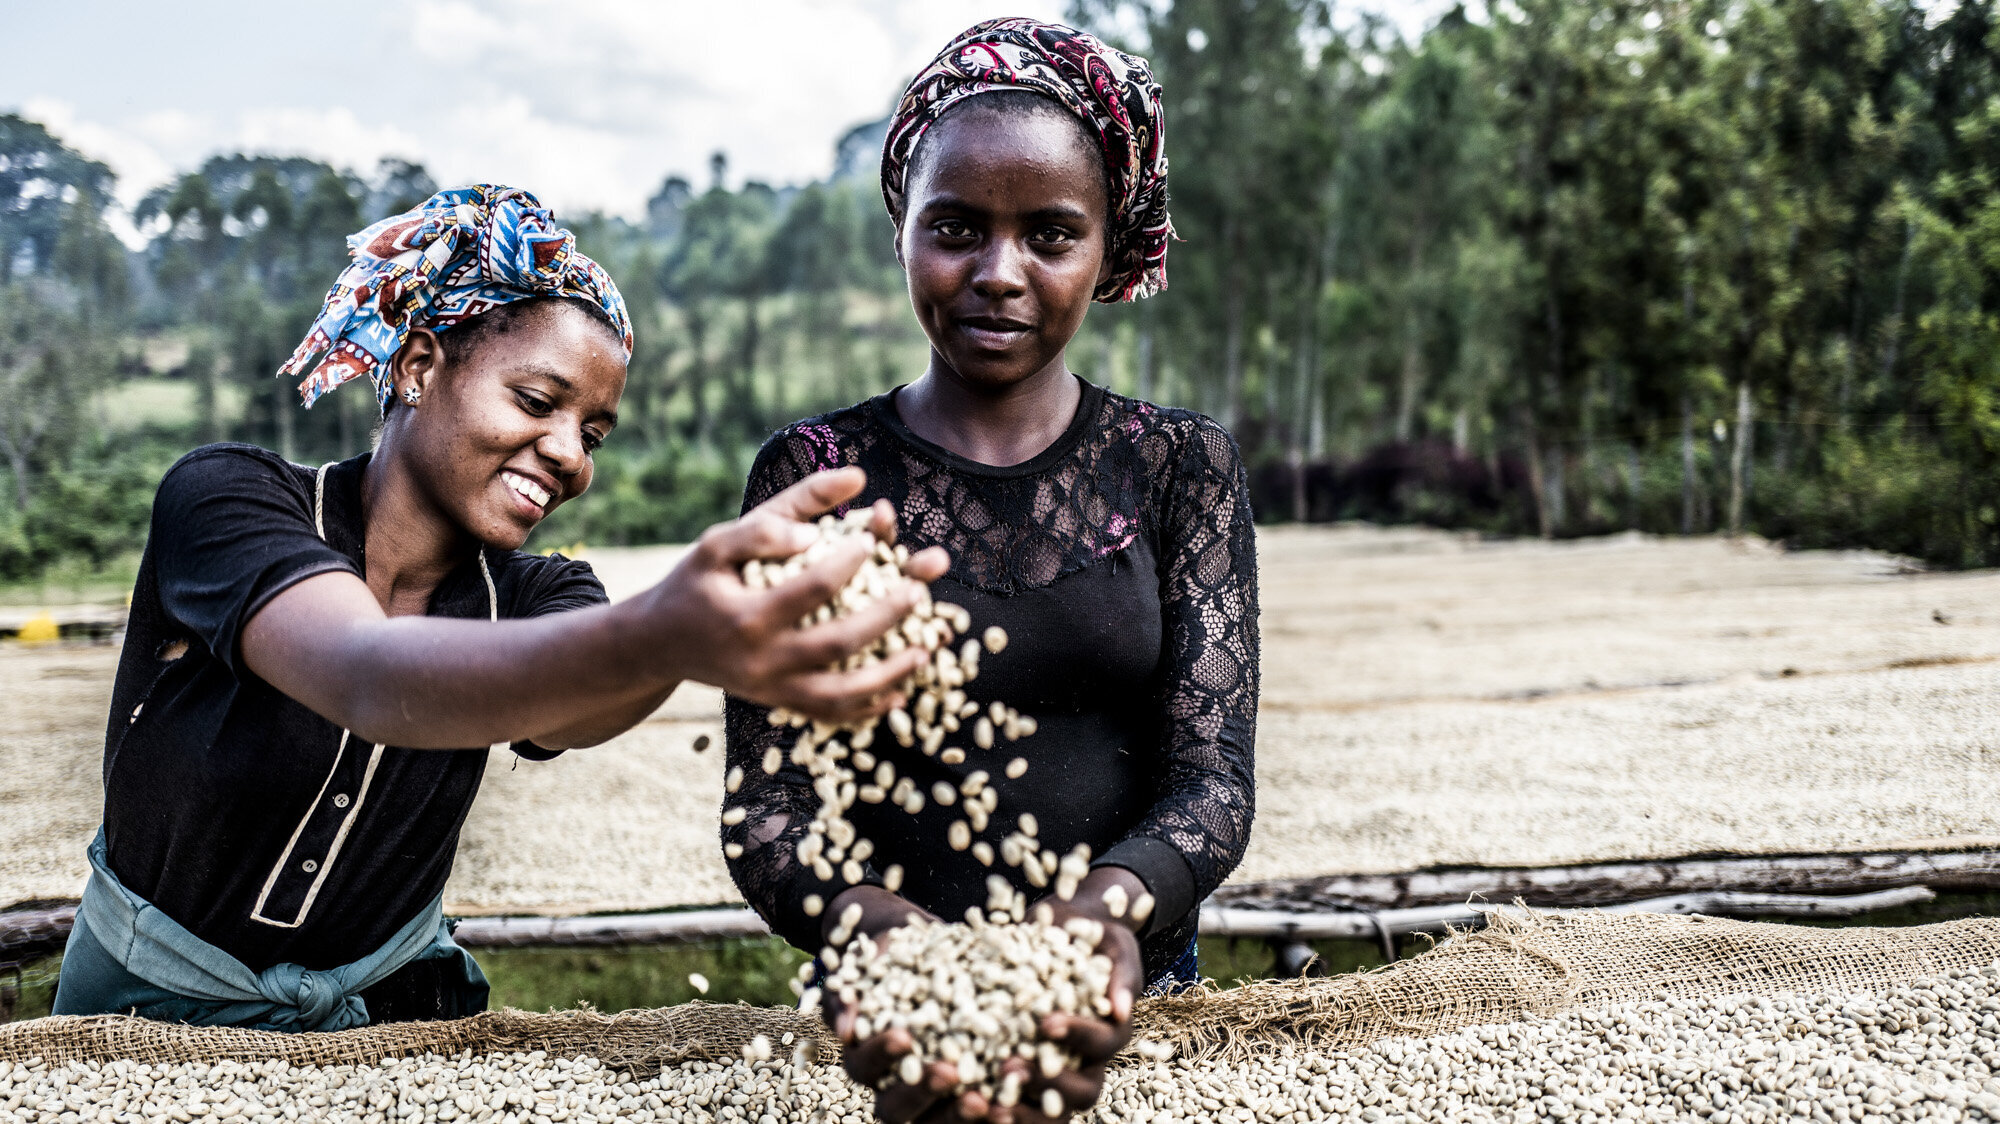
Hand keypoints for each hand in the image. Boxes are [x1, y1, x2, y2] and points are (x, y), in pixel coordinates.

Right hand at [643, 467, 949, 724]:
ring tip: (926, 649)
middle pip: (836, 643)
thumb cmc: (695, 582)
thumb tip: (837, 503)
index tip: (873, 539)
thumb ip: (775, 518)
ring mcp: (772, 690)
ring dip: (889, 674)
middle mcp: (761, 660)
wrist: (660, 643)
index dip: (849, 562)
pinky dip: (866, 708)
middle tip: (919, 590)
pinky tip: (900, 693)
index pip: (811, 588)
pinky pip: (829, 714)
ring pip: (841, 692)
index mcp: (745, 615)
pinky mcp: (779, 704)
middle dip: (886, 617)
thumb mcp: (719, 541)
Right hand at [818, 887, 969, 1122]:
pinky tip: (1013, 1107)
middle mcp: (891, 1084)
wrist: (922, 947)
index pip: (864, 1066)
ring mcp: (927, 1096)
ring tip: (986, 1102)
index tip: (903, 1036)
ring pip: (933, 1121)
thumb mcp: (867, 961)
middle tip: (949, 1073)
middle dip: (921, 1091)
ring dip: (956, 1116)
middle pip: (895, 1107)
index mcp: (863, 1056)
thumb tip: (845, 1029)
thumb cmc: (888, 952)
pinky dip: (990, 1115)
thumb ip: (849, 992)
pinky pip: (971, 1116)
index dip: (881, 1055)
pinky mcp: (961, 1095)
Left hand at [992, 870, 1144, 1122]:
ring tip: (986, 1103)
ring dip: (1020, 1113)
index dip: (1078, 1036)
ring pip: (1051, 1111)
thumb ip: (1121, 972)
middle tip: (1008, 1067)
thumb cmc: (1090, 935)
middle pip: (1081, 1092)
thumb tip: (1121, 1009)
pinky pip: (1017, 1105)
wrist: (1062, 932)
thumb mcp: (1112, 943)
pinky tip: (965, 1101)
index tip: (1046, 1022)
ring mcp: (1058, 1073)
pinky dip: (995, 1109)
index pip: (1102, 1044)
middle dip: (1046, 1084)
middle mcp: (1089, 1061)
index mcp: (1111, 1032)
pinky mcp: (1027, 1076)